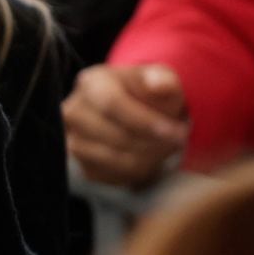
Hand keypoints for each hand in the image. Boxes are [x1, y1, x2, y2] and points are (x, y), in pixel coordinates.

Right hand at [63, 64, 189, 188]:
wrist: (134, 113)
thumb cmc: (148, 93)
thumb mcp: (160, 78)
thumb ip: (164, 80)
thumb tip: (161, 84)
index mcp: (91, 83)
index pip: (113, 104)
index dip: (146, 121)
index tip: (176, 133)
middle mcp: (74, 111)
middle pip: (116, 136)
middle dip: (155, 143)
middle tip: (179, 140)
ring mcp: (73, 141)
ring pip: (117, 160)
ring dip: (151, 158)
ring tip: (167, 146)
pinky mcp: (82, 165)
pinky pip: (117, 176)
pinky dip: (140, 170)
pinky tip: (151, 156)